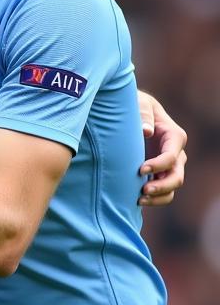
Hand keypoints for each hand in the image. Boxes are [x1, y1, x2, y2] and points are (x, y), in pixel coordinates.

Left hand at [137, 91, 186, 206]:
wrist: (128, 113)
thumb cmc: (134, 105)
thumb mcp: (139, 103)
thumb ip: (143, 114)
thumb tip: (147, 131)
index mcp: (173, 136)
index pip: (171, 156)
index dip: (159, 165)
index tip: (140, 169)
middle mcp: (175, 153)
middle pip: (177, 176)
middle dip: (162, 185)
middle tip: (143, 190)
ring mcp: (168, 165)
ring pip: (172, 187)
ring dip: (159, 196)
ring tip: (140, 199)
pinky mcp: (158, 173)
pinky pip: (163, 192)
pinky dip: (154, 199)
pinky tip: (137, 201)